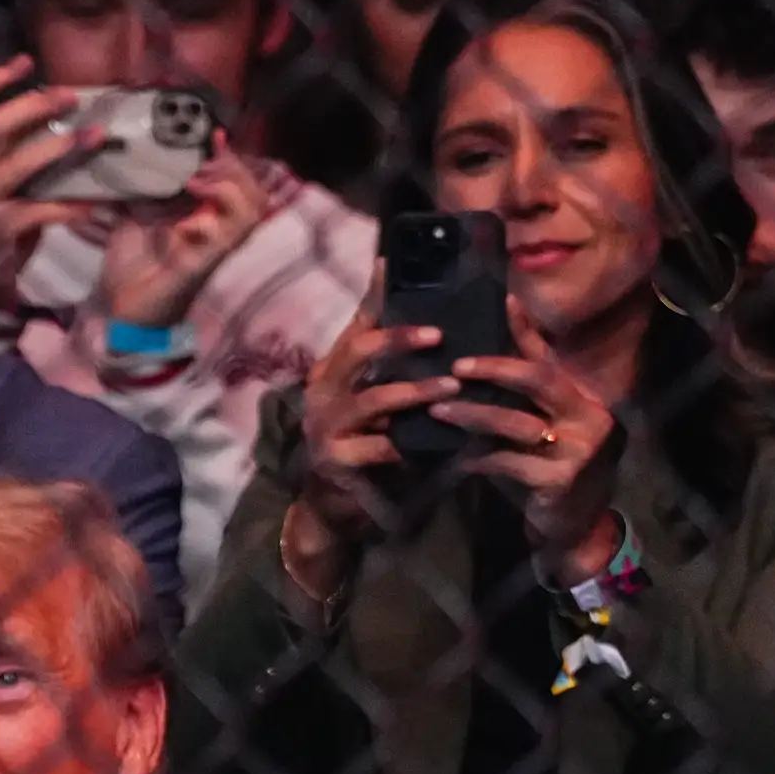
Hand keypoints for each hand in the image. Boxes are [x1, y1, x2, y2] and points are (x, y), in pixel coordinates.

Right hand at [0, 54, 94, 312]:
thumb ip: (0, 161)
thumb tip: (44, 131)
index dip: (0, 81)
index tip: (27, 62)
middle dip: (34, 105)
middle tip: (70, 96)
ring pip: (18, 165)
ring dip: (57, 149)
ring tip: (92, 137)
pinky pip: (37, 212)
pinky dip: (66, 207)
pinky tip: (91, 206)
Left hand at [99, 146, 272, 330]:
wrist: (116, 306)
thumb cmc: (131, 262)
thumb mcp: (135, 211)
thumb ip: (145, 184)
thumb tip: (139, 149)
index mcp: (208, 216)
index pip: (241, 182)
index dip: (233, 157)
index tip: (214, 135)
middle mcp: (219, 232)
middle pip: (257, 195)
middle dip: (235, 169)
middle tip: (202, 163)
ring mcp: (213, 252)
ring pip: (250, 216)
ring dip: (228, 190)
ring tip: (195, 182)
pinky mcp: (200, 269)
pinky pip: (221, 244)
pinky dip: (207, 225)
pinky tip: (185, 221)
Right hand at [279, 266, 457, 599]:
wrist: (334, 509)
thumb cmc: (363, 446)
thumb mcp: (376, 400)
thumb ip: (395, 367)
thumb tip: (431, 328)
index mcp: (333, 369)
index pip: (356, 323)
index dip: (375, 294)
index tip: (393, 264)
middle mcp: (322, 391)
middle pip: (357, 350)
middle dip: (398, 338)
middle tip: (438, 334)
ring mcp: (325, 426)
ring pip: (373, 399)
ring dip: (415, 392)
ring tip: (451, 388)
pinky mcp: (337, 462)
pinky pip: (380, 447)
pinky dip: (410, 444)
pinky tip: (441, 441)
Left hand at [430, 299, 628, 576]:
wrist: (575, 529)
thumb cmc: (553, 469)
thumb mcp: (547, 425)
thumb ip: (529, 388)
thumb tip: (497, 333)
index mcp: (586, 399)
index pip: (551, 359)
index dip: (526, 331)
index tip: (502, 303)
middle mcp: (592, 418)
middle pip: (539, 380)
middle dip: (494, 369)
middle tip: (455, 366)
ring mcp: (579, 450)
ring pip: (516, 423)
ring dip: (473, 415)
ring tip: (438, 409)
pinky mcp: (560, 481)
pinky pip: (508, 462)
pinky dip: (477, 457)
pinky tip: (452, 456)